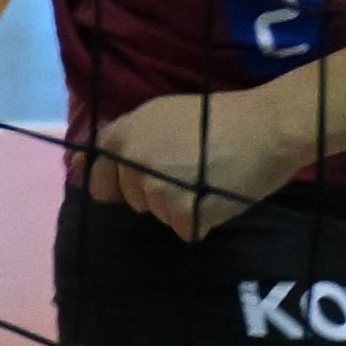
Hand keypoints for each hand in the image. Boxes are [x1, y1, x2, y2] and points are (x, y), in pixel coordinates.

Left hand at [86, 84, 314, 238]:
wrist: (267, 126)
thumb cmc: (219, 117)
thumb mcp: (161, 116)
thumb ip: (126, 141)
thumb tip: (78, 168)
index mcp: (123, 134)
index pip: (98, 176)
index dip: (119, 182)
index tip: (144, 179)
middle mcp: (132, 162)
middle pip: (133, 199)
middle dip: (157, 193)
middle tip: (192, 168)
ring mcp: (156, 189)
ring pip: (160, 215)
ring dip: (182, 206)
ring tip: (210, 178)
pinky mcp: (181, 213)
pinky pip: (185, 229)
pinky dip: (202, 220)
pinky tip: (219, 196)